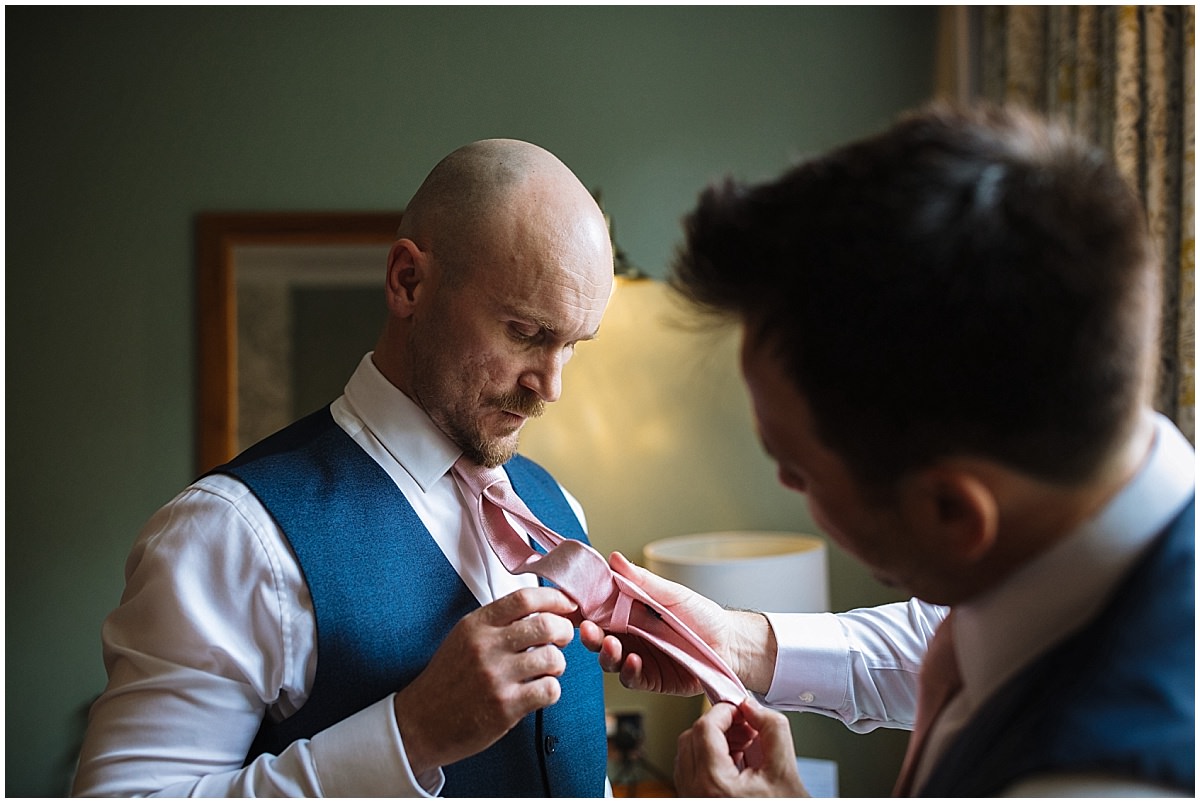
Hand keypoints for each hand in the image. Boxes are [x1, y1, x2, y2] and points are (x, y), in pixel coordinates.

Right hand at [393, 587, 577, 774]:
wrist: (420, 722)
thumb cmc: (447, 680)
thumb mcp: (463, 638)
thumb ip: (497, 622)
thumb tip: (542, 608)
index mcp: (476, 625)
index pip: (524, 599)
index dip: (554, 599)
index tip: (566, 605)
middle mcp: (485, 647)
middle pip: (545, 625)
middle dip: (564, 630)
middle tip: (562, 638)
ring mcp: (495, 677)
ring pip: (552, 658)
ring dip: (557, 664)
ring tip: (547, 670)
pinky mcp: (505, 707)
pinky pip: (549, 690)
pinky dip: (551, 690)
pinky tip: (538, 691)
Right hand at [579, 551, 775, 694]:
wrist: (730, 643)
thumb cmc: (703, 616)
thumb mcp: (672, 593)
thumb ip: (642, 580)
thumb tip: (614, 558)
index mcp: (630, 612)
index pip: (598, 610)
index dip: (583, 609)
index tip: (572, 605)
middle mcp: (630, 636)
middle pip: (598, 637)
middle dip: (588, 634)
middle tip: (587, 629)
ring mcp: (638, 658)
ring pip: (609, 659)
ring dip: (605, 653)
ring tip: (611, 645)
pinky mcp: (650, 679)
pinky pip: (632, 678)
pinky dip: (628, 671)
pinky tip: (633, 661)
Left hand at [675, 698, 808, 796]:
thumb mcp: (785, 771)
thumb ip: (772, 729)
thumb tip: (752, 707)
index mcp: (714, 784)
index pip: (705, 728)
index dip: (725, 711)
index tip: (742, 709)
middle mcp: (695, 793)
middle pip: (692, 737)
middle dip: (720, 725)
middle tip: (747, 727)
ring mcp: (692, 798)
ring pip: (688, 752)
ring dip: (714, 740)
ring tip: (746, 745)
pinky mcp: (695, 801)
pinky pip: (691, 770)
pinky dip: (710, 757)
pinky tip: (737, 761)